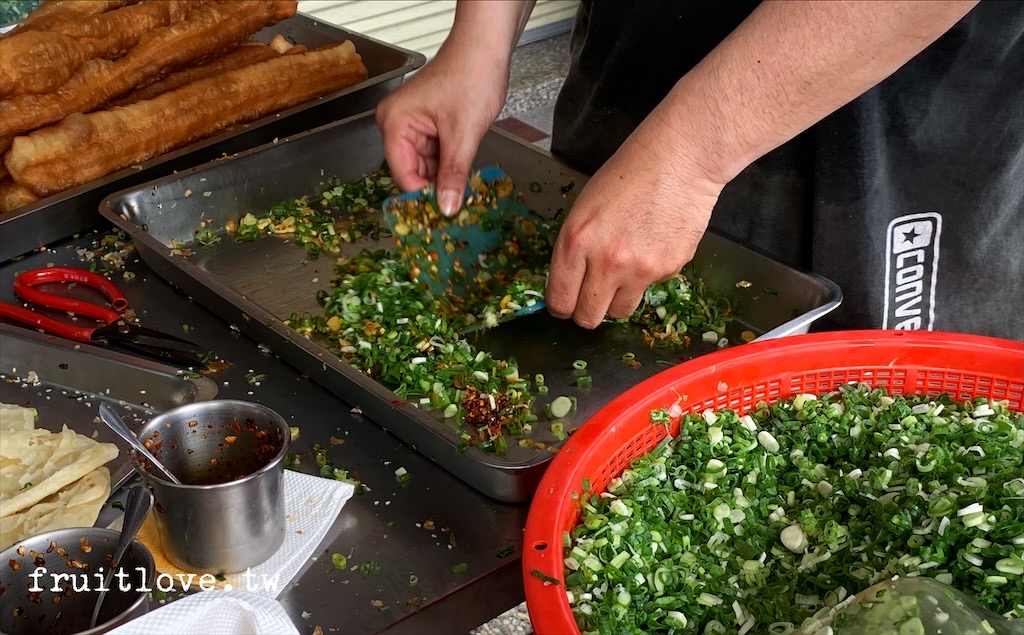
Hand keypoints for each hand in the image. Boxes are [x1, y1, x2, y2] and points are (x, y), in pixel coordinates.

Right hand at [375, 40, 509, 215]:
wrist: (486, 48)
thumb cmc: (470, 75)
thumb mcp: (463, 133)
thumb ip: (454, 174)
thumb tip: (446, 207)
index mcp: (394, 123)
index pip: (402, 173)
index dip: (421, 196)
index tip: (440, 217)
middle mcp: (397, 124)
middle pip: (412, 171)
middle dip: (433, 189)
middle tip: (454, 211)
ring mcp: (413, 124)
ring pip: (426, 165)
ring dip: (444, 179)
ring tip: (462, 197)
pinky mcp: (429, 124)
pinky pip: (436, 154)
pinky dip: (450, 166)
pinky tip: (463, 179)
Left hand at [545, 110, 724, 327]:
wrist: (679, 161)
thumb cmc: (627, 175)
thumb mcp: (583, 209)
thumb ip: (574, 251)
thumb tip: (570, 285)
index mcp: (576, 241)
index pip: (560, 301)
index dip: (561, 305)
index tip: (566, 302)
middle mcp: (606, 263)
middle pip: (588, 317)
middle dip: (586, 311)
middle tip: (592, 296)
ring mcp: (640, 270)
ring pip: (620, 312)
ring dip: (616, 299)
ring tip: (623, 272)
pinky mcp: (669, 271)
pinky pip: (649, 289)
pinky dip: (646, 277)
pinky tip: (651, 247)